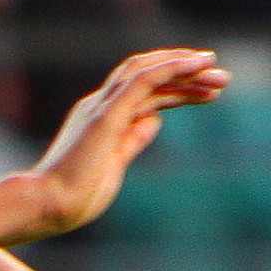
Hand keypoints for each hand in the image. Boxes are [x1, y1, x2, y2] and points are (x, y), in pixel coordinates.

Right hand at [28, 49, 229, 237]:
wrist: (47, 206)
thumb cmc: (74, 196)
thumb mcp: (114, 164)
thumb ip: (133, 140)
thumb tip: (155, 120)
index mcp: (101, 119)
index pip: (145, 92)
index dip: (179, 88)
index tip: (209, 91)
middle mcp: (100, 105)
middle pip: (148, 75)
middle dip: (187, 73)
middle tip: (223, 77)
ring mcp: (101, 108)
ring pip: (147, 71)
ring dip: (185, 68)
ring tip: (218, 73)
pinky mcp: (106, 115)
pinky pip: (142, 80)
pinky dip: (170, 68)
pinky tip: (196, 65)